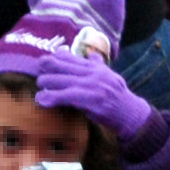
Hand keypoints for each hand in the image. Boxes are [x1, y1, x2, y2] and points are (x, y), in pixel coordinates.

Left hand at [33, 52, 152, 143]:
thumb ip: (98, 66)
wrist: (131, 113)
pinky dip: (51, 98)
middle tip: (39, 73)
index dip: (56, 57)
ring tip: (39, 89)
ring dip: (46, 83)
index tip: (46, 61)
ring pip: (61, 80)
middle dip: (47, 68)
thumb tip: (92, 55)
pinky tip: (42, 100)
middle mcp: (92, 73)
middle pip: (62, 65)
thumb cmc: (119, 97)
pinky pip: (65, 96)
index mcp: (96, 67)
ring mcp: (91, 85)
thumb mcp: (110, 76)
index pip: (71, 57)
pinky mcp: (89, 99)